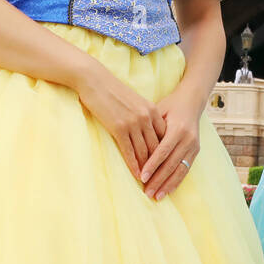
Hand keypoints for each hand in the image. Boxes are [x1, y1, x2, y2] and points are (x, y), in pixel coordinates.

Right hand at [69, 55, 167, 180]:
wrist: (95, 80)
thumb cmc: (113, 91)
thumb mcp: (135, 101)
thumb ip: (145, 115)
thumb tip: (148, 132)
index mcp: (153, 109)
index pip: (164, 136)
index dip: (166, 153)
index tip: (168, 166)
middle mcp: (146, 117)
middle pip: (157, 146)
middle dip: (159, 165)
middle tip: (162, 179)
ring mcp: (133, 122)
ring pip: (144, 151)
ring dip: (148, 169)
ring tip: (150, 183)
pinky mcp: (119, 128)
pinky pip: (129, 151)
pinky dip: (134, 165)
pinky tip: (137, 175)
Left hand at [136, 91, 203, 200]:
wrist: (191, 101)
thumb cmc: (170, 105)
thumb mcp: (159, 111)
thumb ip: (151, 128)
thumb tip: (136, 147)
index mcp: (178, 128)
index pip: (163, 151)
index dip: (152, 165)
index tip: (142, 177)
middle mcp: (188, 139)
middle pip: (171, 164)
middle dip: (159, 180)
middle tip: (147, 192)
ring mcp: (194, 146)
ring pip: (180, 170)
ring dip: (168, 185)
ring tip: (156, 196)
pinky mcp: (196, 151)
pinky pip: (186, 169)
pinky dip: (176, 181)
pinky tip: (168, 190)